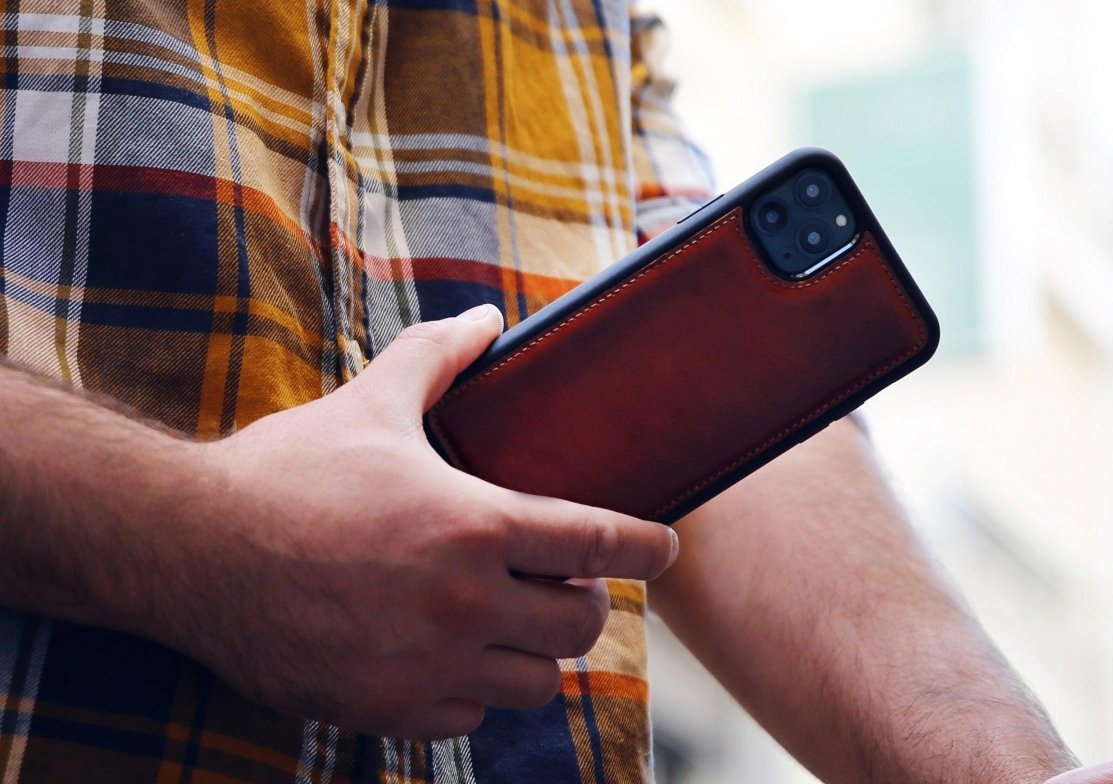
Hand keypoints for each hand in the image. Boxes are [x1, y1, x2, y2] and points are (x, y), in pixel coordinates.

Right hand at [144, 304, 677, 738]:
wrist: (188, 548)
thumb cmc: (284, 472)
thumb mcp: (371, 402)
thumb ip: (439, 357)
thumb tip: (488, 318)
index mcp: (475, 526)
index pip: (599, 544)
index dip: (646, 547)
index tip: (664, 548)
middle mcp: (464, 605)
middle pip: (579, 625)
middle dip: (582, 601)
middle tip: (560, 579)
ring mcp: (427, 666)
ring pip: (535, 683)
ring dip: (534, 651)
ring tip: (509, 620)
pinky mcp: (386, 708)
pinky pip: (470, 718)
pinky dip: (475, 691)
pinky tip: (450, 656)